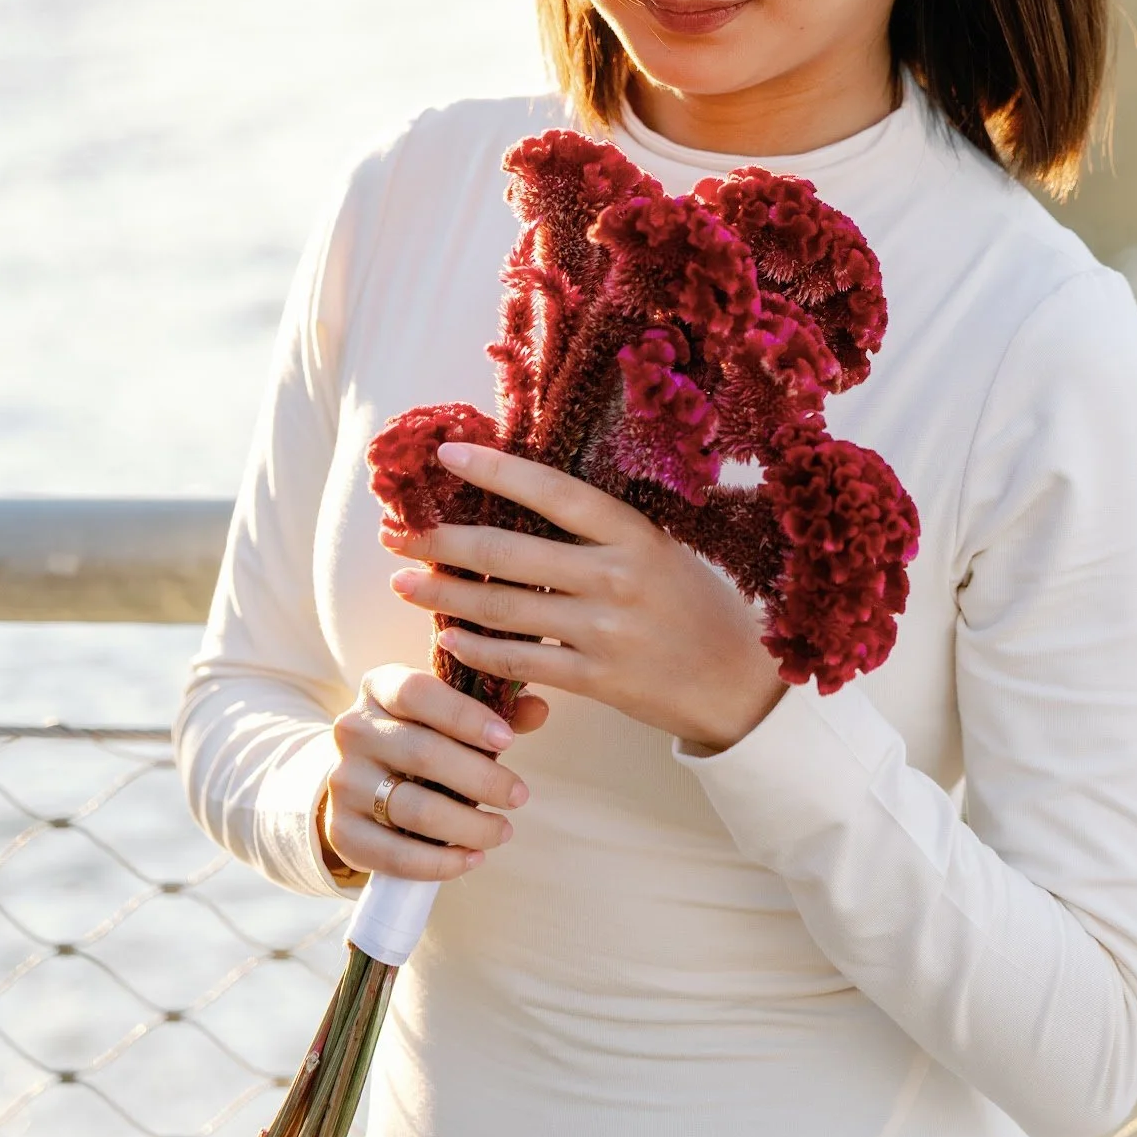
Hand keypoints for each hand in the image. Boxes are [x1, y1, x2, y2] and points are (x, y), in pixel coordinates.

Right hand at [320, 661, 548, 883]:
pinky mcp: (342, 832)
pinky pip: (396, 855)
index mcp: (379, 688)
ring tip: (503, 830)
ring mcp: (343, 782)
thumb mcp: (447, 713)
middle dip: (482, 778)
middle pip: (423, 754)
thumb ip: (496, 709)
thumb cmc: (418, 736)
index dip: (466, 716)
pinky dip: (441, 862)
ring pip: (415, 809)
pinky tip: (472, 858)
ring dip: (469, 825)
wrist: (357, 779)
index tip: (508, 741)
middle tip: (520, 796)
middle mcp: (353, 730)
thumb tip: (538, 709)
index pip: (419, 693)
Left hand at [380, 441, 786, 753]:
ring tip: (405, 584)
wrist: (737, 680)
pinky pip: (522, 662)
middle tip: (399, 535)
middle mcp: (615, 575)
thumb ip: (598, 530)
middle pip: (509, 554)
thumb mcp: (657, 548)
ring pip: (504, 610)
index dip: (494, 471)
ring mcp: (605, 630)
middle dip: (443, 543)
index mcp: (632, 531)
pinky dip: (479, 650)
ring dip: (445, 597)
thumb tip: (521, 501)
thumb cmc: (693, 602)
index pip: (551, 490)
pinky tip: (450, 638)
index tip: (445, 457)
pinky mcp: (597, 680)